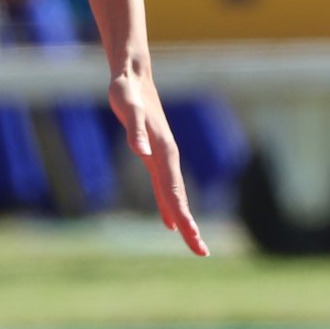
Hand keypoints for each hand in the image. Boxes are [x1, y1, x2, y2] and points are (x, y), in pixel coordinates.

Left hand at [109, 63, 209, 257]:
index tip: (192, 239)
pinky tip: (168, 221)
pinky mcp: (154, 155)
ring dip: (184, 219)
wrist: (133, 76)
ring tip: (192, 241)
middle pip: (180, 199)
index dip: (183, 217)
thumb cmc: (127, 92)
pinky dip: (167, 206)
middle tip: (202, 252)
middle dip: (190, 226)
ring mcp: (162, 157)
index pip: (174, 193)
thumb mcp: (128, 109)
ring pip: (175, 195)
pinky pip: (164, 188)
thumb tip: (141, 151)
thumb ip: (135, 130)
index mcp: (164, 153)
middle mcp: (167, 158)